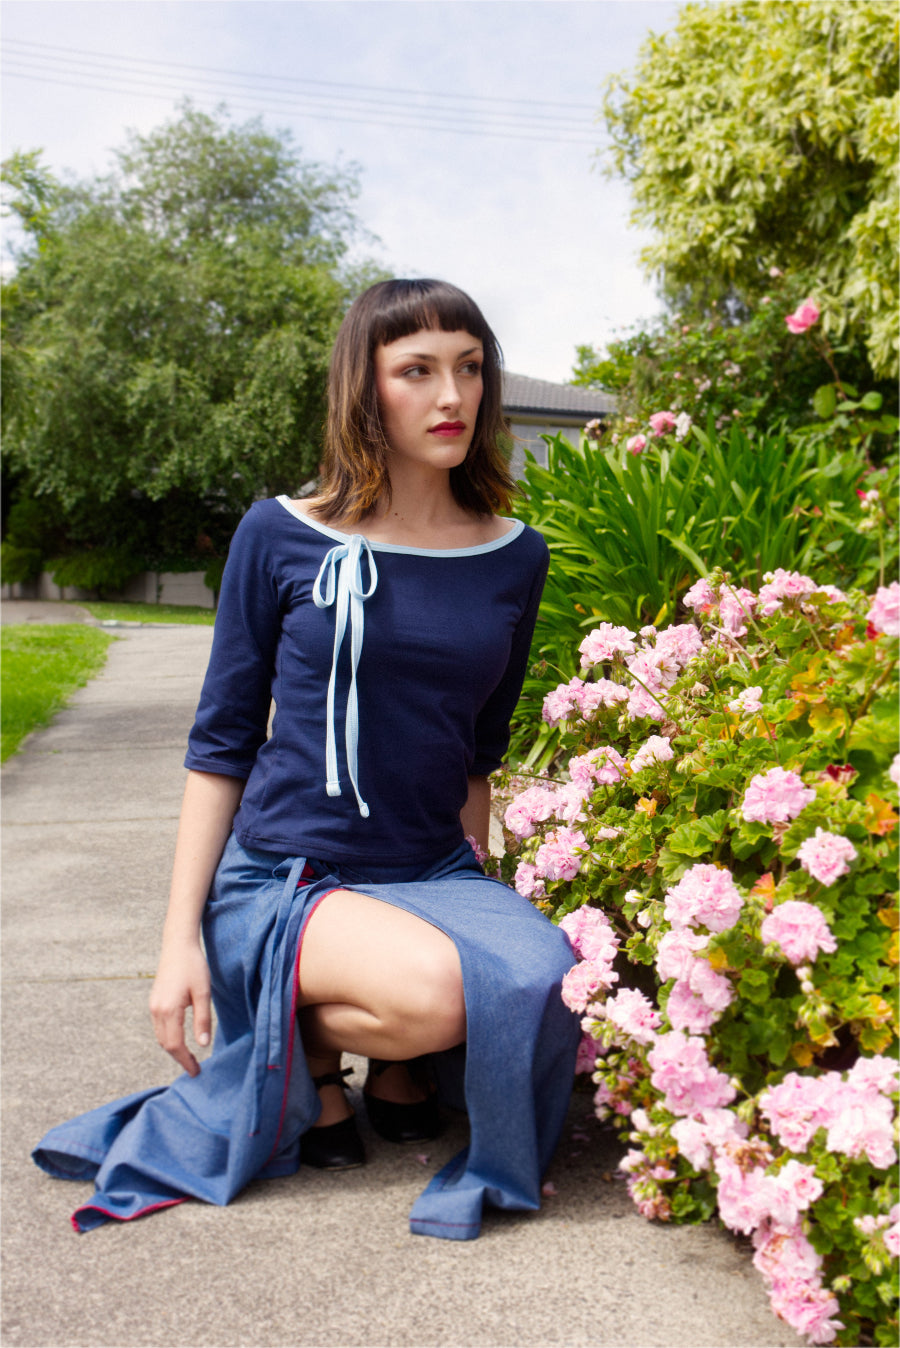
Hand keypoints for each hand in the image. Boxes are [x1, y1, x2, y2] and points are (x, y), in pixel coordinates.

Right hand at [149, 937, 211, 1076]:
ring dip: (173, 1049)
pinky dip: (168, 1037)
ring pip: (160, 1036)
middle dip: (179, 1058)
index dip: (185, 1061)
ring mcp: (153, 1006)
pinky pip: (159, 1027)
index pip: (175, 1045)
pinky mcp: (154, 1001)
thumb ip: (202, 1020)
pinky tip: (180, 1038)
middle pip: (166, 1044)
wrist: (178, 945)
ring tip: (188, 1057)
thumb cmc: (193, 966)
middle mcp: (157, 1011)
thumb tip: (203, 1045)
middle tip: (194, 1068)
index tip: (196, 1072)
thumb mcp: (203, 993)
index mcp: (169, 1010)